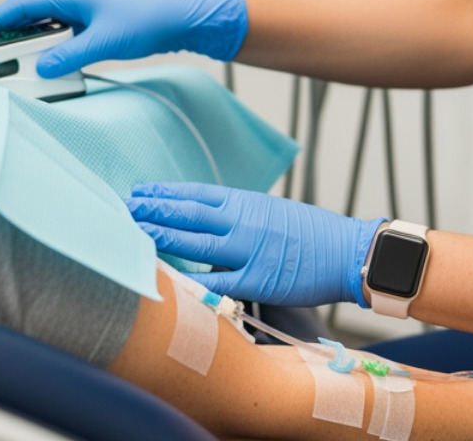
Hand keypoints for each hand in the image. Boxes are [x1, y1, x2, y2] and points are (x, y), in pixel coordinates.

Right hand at [0, 0, 247, 76]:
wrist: (184, 18)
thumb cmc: (148, 21)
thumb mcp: (104, 42)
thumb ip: (69, 56)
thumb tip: (41, 69)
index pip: (21, 6)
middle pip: (29, 17)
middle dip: (6, 36)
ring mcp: (86, 11)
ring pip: (46, 28)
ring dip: (28, 45)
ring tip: (11, 65)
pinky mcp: (97, 24)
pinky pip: (63, 36)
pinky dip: (49, 49)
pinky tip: (47, 64)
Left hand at [127, 181, 385, 306]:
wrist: (348, 250)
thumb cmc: (312, 233)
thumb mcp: (272, 211)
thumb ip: (240, 215)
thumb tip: (210, 221)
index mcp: (247, 202)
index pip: (196, 194)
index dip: (164, 193)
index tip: (139, 192)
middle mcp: (243, 221)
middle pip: (188, 213)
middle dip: (154, 211)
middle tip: (124, 209)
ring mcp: (249, 249)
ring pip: (195, 242)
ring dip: (162, 237)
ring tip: (135, 233)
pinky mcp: (257, 279)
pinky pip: (216, 280)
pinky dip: (191, 278)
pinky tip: (167, 277)